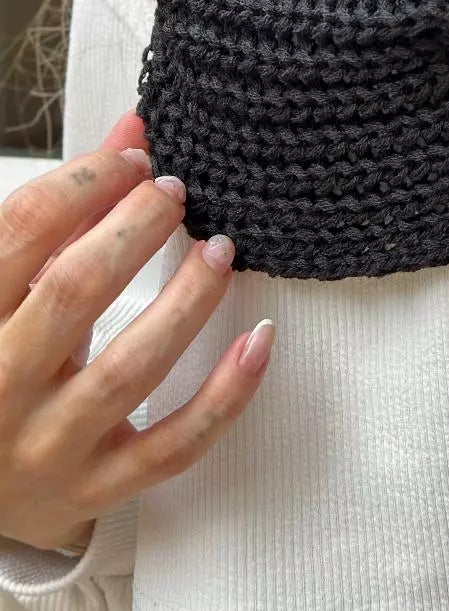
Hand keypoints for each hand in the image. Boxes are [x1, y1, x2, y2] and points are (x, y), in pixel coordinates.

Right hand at [0, 111, 273, 552]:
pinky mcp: (98, 488)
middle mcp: (2, 383)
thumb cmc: (0, 360)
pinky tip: (260, 338)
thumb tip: (137, 122)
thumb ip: (72, 207)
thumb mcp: (15, 283)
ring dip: (187, 301)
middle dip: (134, 230)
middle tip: (176, 193)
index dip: (86, 182)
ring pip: (130, 370)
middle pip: (75, 292)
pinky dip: (226, 394)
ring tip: (220, 248)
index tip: (135, 158)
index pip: (24, 231)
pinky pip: (174, 445)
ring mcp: (51, 444)